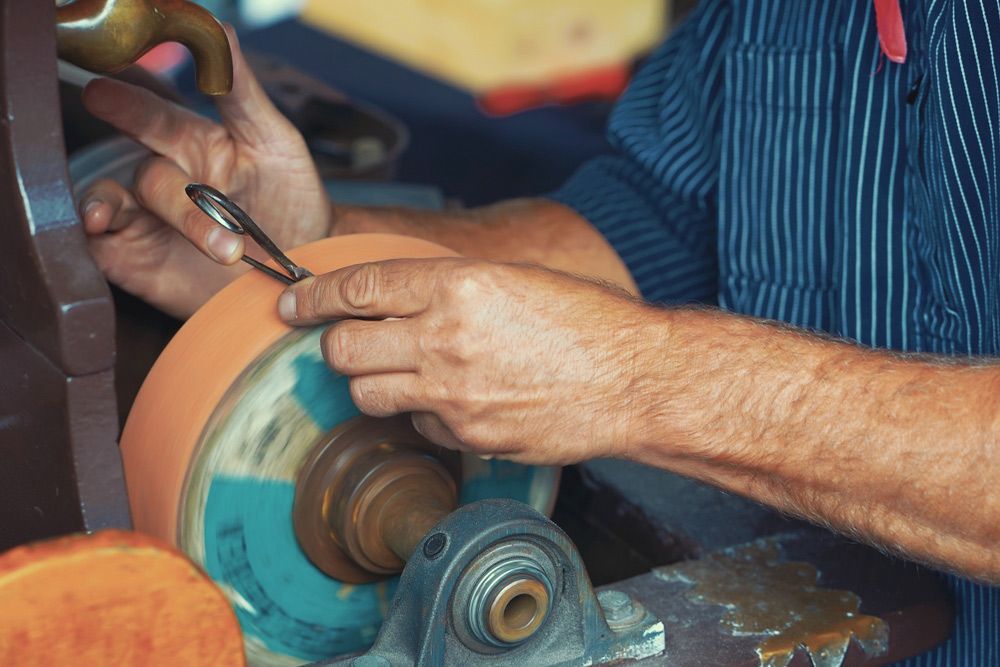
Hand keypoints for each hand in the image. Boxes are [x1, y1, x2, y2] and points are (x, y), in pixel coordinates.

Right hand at [79, 28, 329, 318]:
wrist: (302, 266)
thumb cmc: (291, 198)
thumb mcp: (276, 140)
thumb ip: (243, 92)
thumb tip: (222, 32)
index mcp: (191, 142)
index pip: (151, 116)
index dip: (126, 105)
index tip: (102, 94)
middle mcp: (164, 178)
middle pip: (148, 177)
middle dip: (181, 205)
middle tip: (223, 235)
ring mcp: (146, 220)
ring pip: (113, 207)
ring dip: (119, 216)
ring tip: (141, 234)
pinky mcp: (135, 261)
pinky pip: (97, 250)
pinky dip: (90, 244)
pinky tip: (98, 238)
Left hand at [278, 259, 653, 464]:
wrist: (633, 381)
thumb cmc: (585, 322)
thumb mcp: (514, 278)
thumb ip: (449, 286)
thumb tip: (395, 297)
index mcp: (458, 285)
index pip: (357, 288)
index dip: (314, 296)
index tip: (293, 304)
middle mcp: (445, 338)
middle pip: (342, 348)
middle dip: (334, 344)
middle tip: (345, 341)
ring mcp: (452, 394)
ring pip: (366, 392)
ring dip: (370, 380)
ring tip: (397, 371)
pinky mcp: (466, 436)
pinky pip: (415, 425)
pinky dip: (420, 413)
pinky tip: (452, 399)